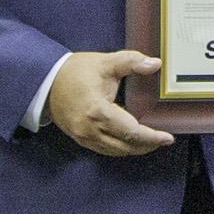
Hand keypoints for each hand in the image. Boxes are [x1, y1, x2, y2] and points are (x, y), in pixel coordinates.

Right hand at [47, 51, 174, 157]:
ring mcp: (84, 137)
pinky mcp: (81, 139)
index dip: (151, 137)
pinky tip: (130, 139)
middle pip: (125, 146)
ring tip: (150, 140)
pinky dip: (121, 147)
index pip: (131, 131)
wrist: (46, 81)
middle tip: (163, 139)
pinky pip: (105, 150)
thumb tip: (155, 64)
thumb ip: (131, 61)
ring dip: (134, 148)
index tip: (168, 137)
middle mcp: (90, 129)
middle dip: (147, 145)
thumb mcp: (105, 62)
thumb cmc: (75, 71)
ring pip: (116, 151)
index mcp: (98, 111)